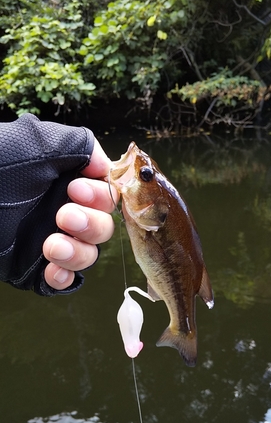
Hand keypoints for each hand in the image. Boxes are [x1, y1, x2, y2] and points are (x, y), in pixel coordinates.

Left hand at [42, 139, 118, 289]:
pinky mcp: (35, 267)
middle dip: (91, 225)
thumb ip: (80, 146)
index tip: (76, 189)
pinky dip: (64, 278)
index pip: (107, 196)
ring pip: (89, 256)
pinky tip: (51, 271)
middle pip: (104, 229)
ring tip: (51, 246)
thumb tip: (107, 166)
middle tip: (64, 216)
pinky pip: (64, 280)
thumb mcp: (41, 141)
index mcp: (70, 185)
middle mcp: (66, 213)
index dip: (100, 197)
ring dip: (78, 253)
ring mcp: (54, 241)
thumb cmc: (1, 162)